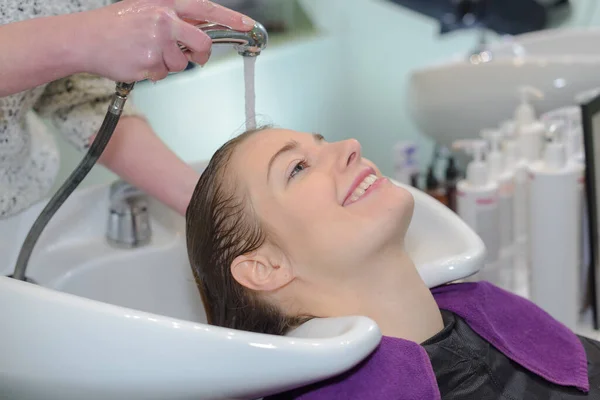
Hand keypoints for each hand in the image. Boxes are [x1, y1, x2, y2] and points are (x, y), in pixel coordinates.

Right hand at [78, 0, 253, 82]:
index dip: (230, 18)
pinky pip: (164, 75)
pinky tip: (138, 61)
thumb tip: (202, 28)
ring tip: (146, 53)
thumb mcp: (146, 9)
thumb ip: (175, 17)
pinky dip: (154, 73)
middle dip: (201, 54)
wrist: (85, 39)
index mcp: (164, 4)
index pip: (206, 8)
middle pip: (202, 43)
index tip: (247, 26)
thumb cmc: (116, 25)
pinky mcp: (149, 63)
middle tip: (193, 56)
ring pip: (182, 64)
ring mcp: (157, 43)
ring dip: (168, 64)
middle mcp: (164, 20)